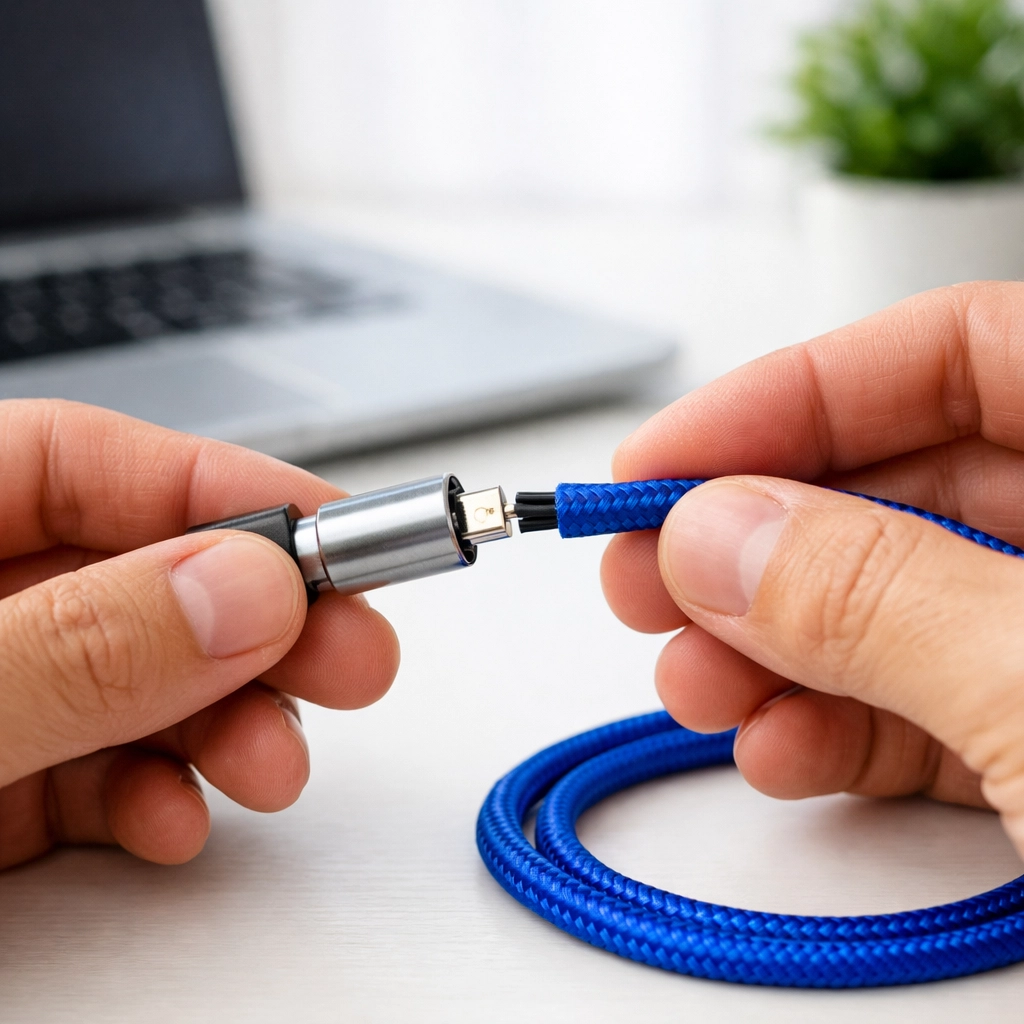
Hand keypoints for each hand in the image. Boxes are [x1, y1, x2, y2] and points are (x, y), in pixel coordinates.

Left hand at [0, 400, 397, 867]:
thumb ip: (79, 647)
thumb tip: (247, 593)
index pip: (83, 461)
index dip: (221, 488)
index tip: (337, 532)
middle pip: (139, 577)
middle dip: (257, 623)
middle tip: (352, 655)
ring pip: (137, 682)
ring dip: (226, 723)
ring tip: (274, 763)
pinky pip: (94, 776)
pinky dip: (152, 799)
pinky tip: (174, 821)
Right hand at [602, 282, 1023, 855]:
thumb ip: (879, 600)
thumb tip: (712, 538)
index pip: (960, 351)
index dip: (793, 395)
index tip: (659, 465)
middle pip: (907, 488)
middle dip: (757, 541)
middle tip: (643, 581)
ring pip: (900, 609)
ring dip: (774, 648)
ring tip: (694, 689)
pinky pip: (931, 712)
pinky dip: (839, 730)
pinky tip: (776, 750)